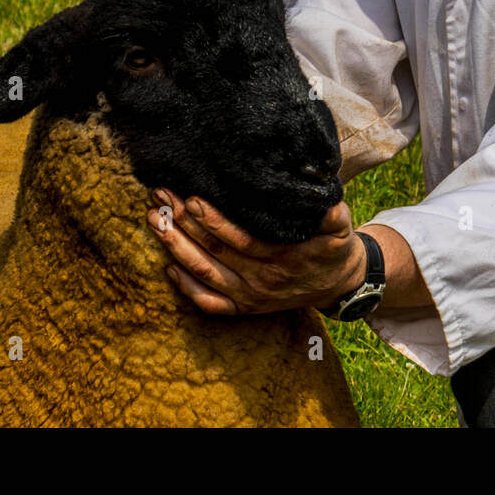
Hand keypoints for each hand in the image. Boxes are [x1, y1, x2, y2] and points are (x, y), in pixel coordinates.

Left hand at [148, 189, 367, 315]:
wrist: (338, 284)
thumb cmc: (333, 245)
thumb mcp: (340, 224)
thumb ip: (330, 210)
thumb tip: (319, 187)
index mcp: (284, 257)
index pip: (242, 239)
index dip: (215, 221)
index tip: (192, 199)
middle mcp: (262, 280)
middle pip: (214, 253)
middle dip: (183, 224)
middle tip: (160, 197)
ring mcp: (250, 296)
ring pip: (204, 274)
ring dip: (175, 247)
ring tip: (154, 220)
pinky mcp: (244, 307)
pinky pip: (208, 303)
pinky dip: (186, 287)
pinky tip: (167, 265)